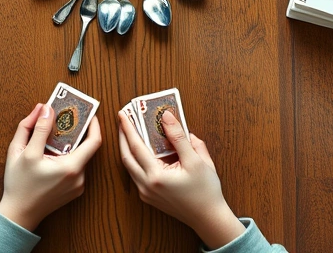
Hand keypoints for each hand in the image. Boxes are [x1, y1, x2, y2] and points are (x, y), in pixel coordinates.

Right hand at [0, 104, 101, 230]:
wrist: (18, 215)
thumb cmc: (19, 185)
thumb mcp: (23, 152)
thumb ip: (36, 127)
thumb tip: (45, 108)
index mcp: (71, 167)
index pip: (94, 141)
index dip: (94, 124)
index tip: (88, 113)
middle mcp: (79, 177)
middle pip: (85, 148)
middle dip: (76, 132)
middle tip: (67, 118)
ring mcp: (78, 186)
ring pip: (78, 157)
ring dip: (69, 145)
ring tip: (54, 135)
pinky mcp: (73, 191)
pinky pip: (75, 168)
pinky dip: (66, 158)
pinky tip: (51, 155)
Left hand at [117, 110, 245, 249]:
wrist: (208, 218)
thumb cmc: (206, 191)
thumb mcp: (196, 160)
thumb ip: (179, 137)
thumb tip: (166, 117)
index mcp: (156, 177)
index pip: (136, 147)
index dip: (128, 128)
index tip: (123, 113)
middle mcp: (146, 186)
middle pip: (126, 156)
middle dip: (123, 136)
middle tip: (123, 119)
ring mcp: (145, 193)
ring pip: (129, 166)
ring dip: (128, 147)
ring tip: (130, 131)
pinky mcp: (148, 196)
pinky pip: (136, 173)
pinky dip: (136, 158)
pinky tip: (141, 148)